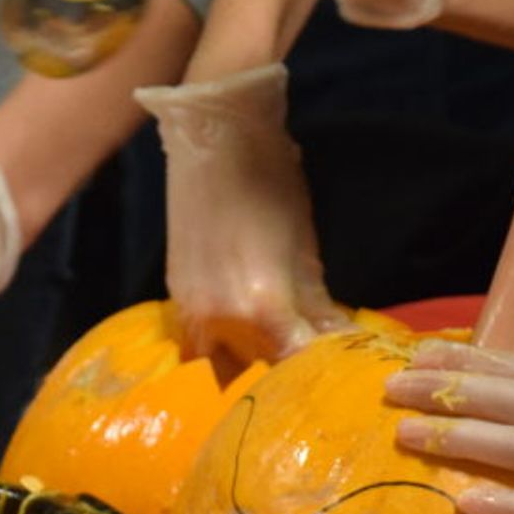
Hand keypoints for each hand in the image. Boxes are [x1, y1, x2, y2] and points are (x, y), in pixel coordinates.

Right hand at [135, 64, 351, 371]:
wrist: (214, 133)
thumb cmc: (271, 182)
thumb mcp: (304, 247)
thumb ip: (315, 306)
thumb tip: (336, 344)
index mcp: (260, 307)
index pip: (292, 365)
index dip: (315, 374)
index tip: (334, 376)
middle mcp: (218, 319)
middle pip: (250, 375)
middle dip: (276, 380)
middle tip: (303, 378)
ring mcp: (190, 309)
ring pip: (216, 365)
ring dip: (242, 370)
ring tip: (270, 366)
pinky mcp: (176, 295)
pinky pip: (197, 341)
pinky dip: (221, 348)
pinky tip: (242, 342)